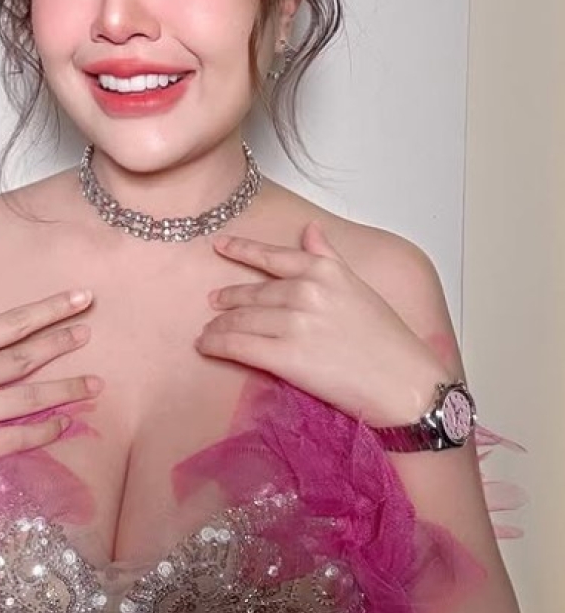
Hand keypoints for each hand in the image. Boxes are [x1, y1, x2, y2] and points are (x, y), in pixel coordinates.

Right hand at [0, 289, 100, 504]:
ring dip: (67, 389)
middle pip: (27, 356)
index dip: (50, 309)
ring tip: (95, 384)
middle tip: (88, 331)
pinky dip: (44, 430)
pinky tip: (63, 423)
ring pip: (31, 397)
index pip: (12, 323)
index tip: (79, 297)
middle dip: (63, 342)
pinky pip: (16, 438)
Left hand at [196, 221, 444, 426]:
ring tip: (207, 331)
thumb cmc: (389, 340)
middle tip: (213, 301)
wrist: (405, 383)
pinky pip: (239, 346)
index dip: (241, 250)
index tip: (220, 245)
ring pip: (241, 320)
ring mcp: (295, 324)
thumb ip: (329, 256)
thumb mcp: (359, 286)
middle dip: (228, 298)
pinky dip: (217, 345)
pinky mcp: (287, 357)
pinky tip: (206, 346)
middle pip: (253, 293)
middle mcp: (306, 291)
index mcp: (324, 271)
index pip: (272, 256)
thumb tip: (310, 229)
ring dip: (219, 326)